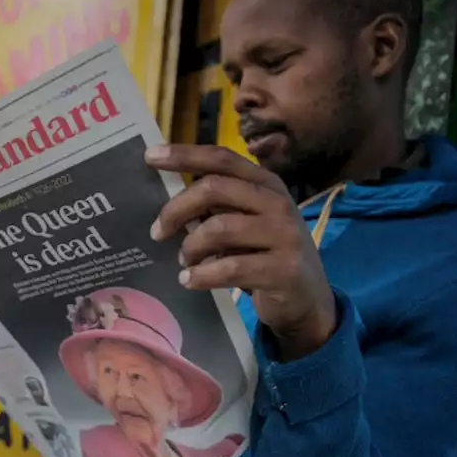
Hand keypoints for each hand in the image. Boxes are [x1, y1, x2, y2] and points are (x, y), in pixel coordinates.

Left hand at [145, 144, 335, 359]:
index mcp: (266, 184)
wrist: (307, 301)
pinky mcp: (284, 270)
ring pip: (219, 228)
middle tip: (157, 232)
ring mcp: (284, 235)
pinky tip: (189, 281)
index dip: (185, 155)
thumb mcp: (247, 224)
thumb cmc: (266, 256)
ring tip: (184, 262)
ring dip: (190, 247)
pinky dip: (202, 276)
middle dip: (176, 209)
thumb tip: (170, 205)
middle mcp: (278, 203)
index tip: (150, 156)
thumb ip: (218, 208)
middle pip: (214, 188)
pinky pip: (230, 267)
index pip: (221, 159)